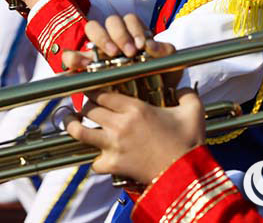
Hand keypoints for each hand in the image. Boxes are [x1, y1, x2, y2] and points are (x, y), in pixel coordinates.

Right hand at [62, 15, 181, 84]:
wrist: (149, 102)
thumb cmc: (159, 79)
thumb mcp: (167, 65)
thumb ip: (165, 51)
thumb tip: (150, 45)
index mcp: (134, 32)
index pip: (130, 19)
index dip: (134, 30)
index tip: (141, 47)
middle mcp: (115, 37)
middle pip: (111, 21)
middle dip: (120, 34)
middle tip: (128, 53)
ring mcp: (99, 48)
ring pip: (92, 28)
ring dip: (102, 39)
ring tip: (111, 55)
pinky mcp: (84, 64)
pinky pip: (72, 54)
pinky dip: (75, 56)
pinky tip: (86, 64)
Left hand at [65, 88, 205, 183]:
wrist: (187, 175)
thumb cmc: (190, 143)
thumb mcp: (193, 111)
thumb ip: (186, 93)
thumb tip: (181, 86)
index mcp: (136, 108)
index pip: (102, 92)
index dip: (93, 88)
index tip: (90, 86)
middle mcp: (120, 125)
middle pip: (88, 107)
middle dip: (85, 103)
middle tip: (85, 103)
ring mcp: (114, 146)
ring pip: (80, 131)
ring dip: (73, 125)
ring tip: (70, 120)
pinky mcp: (114, 165)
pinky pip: (94, 161)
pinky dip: (95, 159)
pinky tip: (99, 156)